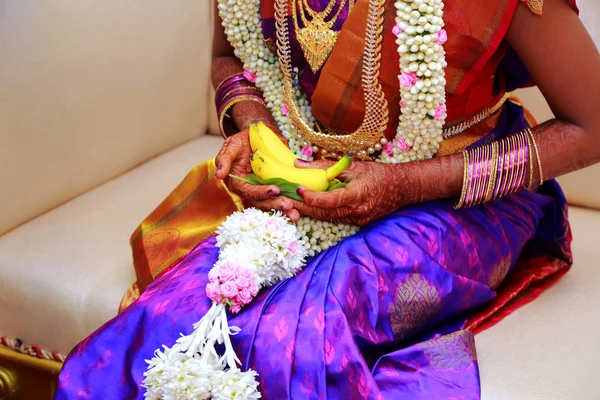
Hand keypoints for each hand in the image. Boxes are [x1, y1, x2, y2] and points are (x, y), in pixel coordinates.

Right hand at [215, 126, 301, 219]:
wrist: (257, 136)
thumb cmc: (242, 141)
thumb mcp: (231, 145)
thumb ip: (224, 159)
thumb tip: (218, 174)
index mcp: (238, 182)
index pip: (248, 191)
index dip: (260, 192)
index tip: (275, 190)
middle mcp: (249, 190)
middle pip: (261, 202)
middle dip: (274, 205)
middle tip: (288, 205)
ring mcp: (262, 190)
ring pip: (271, 203)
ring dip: (283, 210)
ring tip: (295, 214)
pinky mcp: (274, 188)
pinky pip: (281, 199)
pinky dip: (290, 205)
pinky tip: (300, 210)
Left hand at [289, 159, 419, 225]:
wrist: (402, 188)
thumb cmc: (379, 173)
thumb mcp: (353, 166)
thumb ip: (325, 166)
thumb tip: (299, 164)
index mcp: (358, 194)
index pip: (331, 200)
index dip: (313, 197)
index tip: (299, 189)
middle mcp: (357, 211)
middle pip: (324, 213)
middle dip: (302, 207)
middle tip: (283, 199)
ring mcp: (357, 219)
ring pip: (327, 218)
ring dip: (309, 211)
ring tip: (290, 204)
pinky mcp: (357, 223)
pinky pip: (335, 219)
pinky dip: (321, 213)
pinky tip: (308, 207)